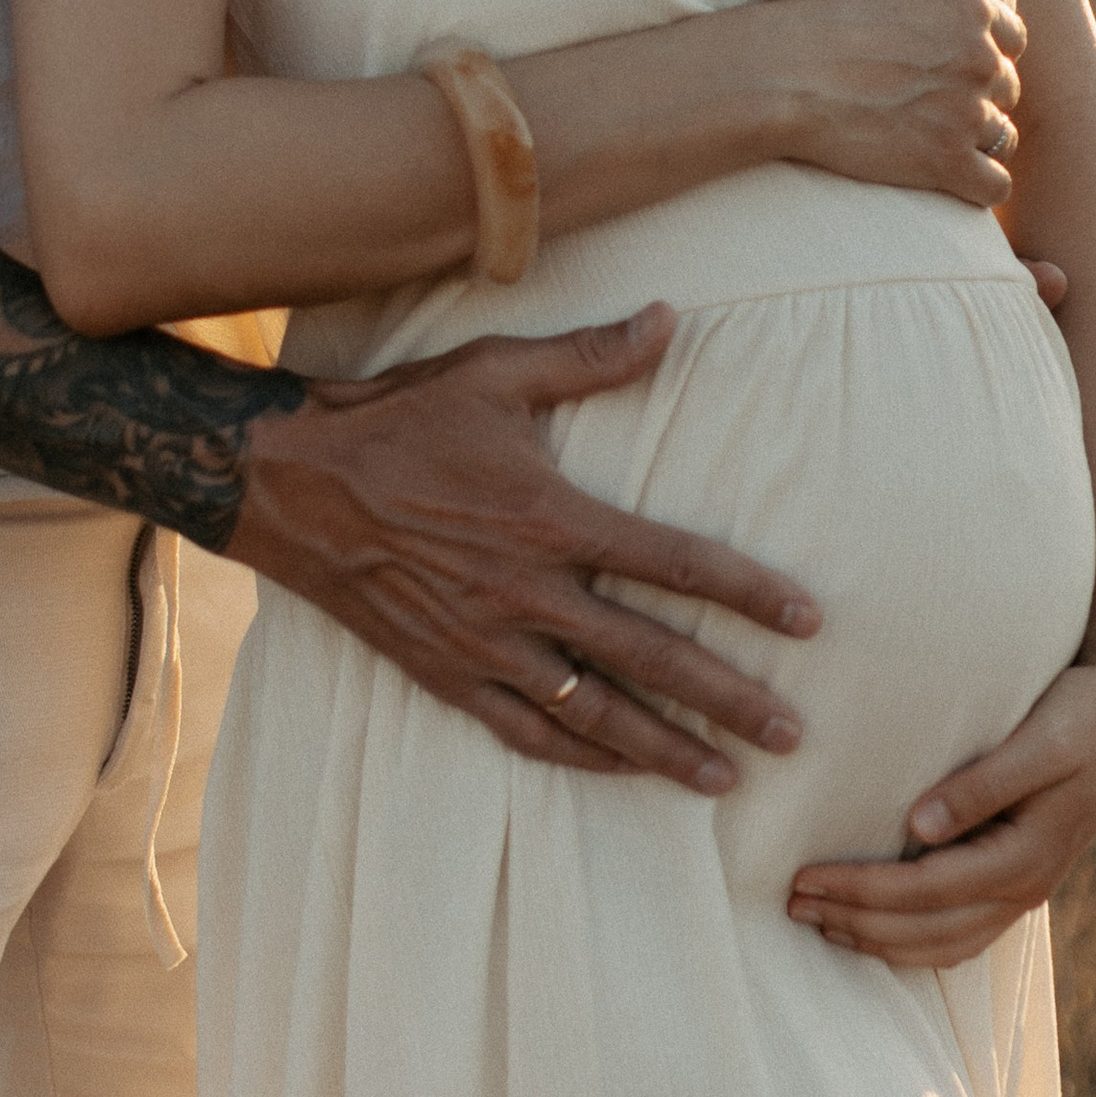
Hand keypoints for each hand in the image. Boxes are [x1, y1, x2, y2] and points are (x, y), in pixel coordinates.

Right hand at [232, 305, 819, 789]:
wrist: (288, 482)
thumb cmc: (398, 418)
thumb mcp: (494, 371)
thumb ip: (590, 356)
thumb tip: (672, 319)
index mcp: (550, 518)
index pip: (673, 561)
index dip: (747, 591)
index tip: (807, 620)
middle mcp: (525, 593)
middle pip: (651, 656)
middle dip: (729, 699)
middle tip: (793, 735)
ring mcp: (483, 644)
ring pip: (593, 713)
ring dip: (663, 750)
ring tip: (725, 777)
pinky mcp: (444, 674)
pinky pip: (524, 731)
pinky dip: (578, 758)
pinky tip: (619, 772)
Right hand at [759, 0, 1025, 207]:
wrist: (778, 77)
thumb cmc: (808, 25)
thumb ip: (919, 1)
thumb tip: (920, 10)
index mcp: (966, 8)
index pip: (1012, 39)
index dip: (986, 57)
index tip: (956, 72)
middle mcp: (979, 57)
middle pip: (1007, 89)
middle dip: (976, 101)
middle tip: (934, 114)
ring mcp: (968, 112)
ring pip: (1003, 138)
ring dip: (976, 146)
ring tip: (935, 149)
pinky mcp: (949, 162)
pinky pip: (995, 186)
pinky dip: (976, 188)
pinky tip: (949, 184)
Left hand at [785, 641, 1095, 970]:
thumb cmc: (1081, 714)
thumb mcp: (1039, 741)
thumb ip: (982, 785)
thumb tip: (919, 825)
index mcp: (1025, 856)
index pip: (923, 892)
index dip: (860, 891)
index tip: (804, 877)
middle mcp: (1026, 886)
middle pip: (925, 930)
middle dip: (855, 923)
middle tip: (791, 904)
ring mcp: (1026, 890)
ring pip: (942, 945)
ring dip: (878, 940)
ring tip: (821, 923)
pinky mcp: (1022, 879)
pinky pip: (961, 935)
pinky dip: (913, 942)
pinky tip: (876, 928)